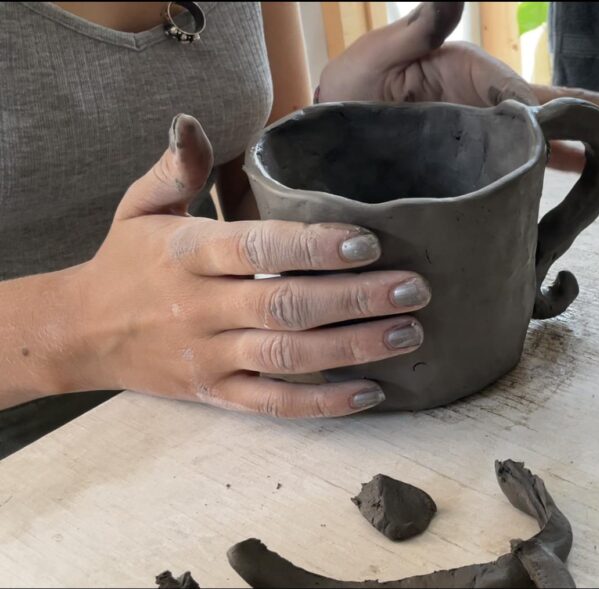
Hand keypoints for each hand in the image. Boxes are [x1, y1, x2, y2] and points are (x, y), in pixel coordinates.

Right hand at [75, 115, 430, 417]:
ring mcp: (210, 356)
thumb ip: (176, 166)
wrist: (78, 333)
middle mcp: (202, 308)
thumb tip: (190, 120)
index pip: (257, 248)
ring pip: (289, 357)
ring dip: (353, 348)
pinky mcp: (216, 393)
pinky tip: (370, 392)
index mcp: (188, 254)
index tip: (368, 243)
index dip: (313, 248)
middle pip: (287, 306)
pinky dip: (322, 404)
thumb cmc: (125, 261)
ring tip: (407, 333)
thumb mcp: (140, 206)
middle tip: (413, 289)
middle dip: (356, 300)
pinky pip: (273, 404)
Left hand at [318, 1, 598, 171]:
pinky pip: (516, 175)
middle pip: (561, 117)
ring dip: (587, 152)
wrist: (324, 133)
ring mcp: (483, 141)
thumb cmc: (348, 89)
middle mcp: (489, 110)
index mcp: (478, 81)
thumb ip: (421, 28)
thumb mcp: (382, 55)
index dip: (591, 110)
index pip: (544, 97)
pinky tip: (569, 195)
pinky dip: (545, 181)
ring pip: (547, 148)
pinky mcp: (470, 170)